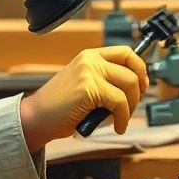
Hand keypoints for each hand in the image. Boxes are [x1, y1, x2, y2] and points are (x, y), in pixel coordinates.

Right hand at [20, 45, 148, 149]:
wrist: (35, 118)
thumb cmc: (58, 108)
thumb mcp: (84, 86)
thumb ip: (104, 81)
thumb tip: (135, 88)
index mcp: (89, 56)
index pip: (126, 52)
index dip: (140, 68)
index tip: (143, 84)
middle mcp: (90, 60)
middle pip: (132, 69)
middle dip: (139, 91)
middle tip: (133, 107)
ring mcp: (89, 72)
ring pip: (129, 85)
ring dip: (131, 107)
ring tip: (121, 119)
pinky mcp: (89, 88)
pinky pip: (120, 103)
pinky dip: (123, 118)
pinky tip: (117, 126)